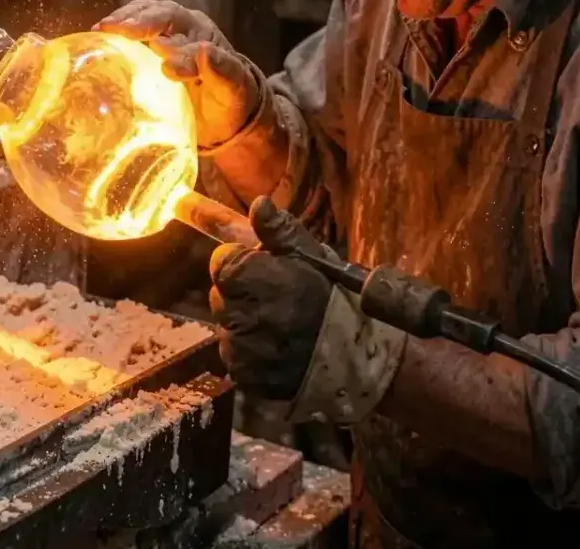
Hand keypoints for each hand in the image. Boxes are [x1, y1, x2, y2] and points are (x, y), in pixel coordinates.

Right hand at [95, 0, 259, 148]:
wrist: (222, 112)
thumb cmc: (229, 101)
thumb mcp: (232, 90)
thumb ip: (222, 71)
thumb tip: (203, 53)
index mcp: (205, 36)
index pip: (187, 35)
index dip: (175, 49)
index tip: (167, 68)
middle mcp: (186, 28)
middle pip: (162, 15)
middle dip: (140, 21)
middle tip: (116, 29)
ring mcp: (165, 33)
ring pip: (145, 15)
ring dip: (125, 20)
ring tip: (103, 29)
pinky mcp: (148, 45)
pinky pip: (132, 30)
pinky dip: (116, 31)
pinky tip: (98, 37)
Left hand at [208, 197, 335, 399]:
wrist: (359, 358)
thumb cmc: (335, 299)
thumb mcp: (312, 256)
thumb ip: (280, 231)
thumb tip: (258, 203)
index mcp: (253, 279)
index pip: (221, 261)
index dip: (242, 263)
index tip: (264, 269)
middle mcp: (240, 315)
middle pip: (220, 294)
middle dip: (241, 292)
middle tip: (276, 298)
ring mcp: (241, 349)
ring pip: (226, 326)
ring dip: (244, 323)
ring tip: (279, 325)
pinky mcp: (245, 376)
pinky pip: (234, 356)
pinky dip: (250, 352)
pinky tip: (276, 348)